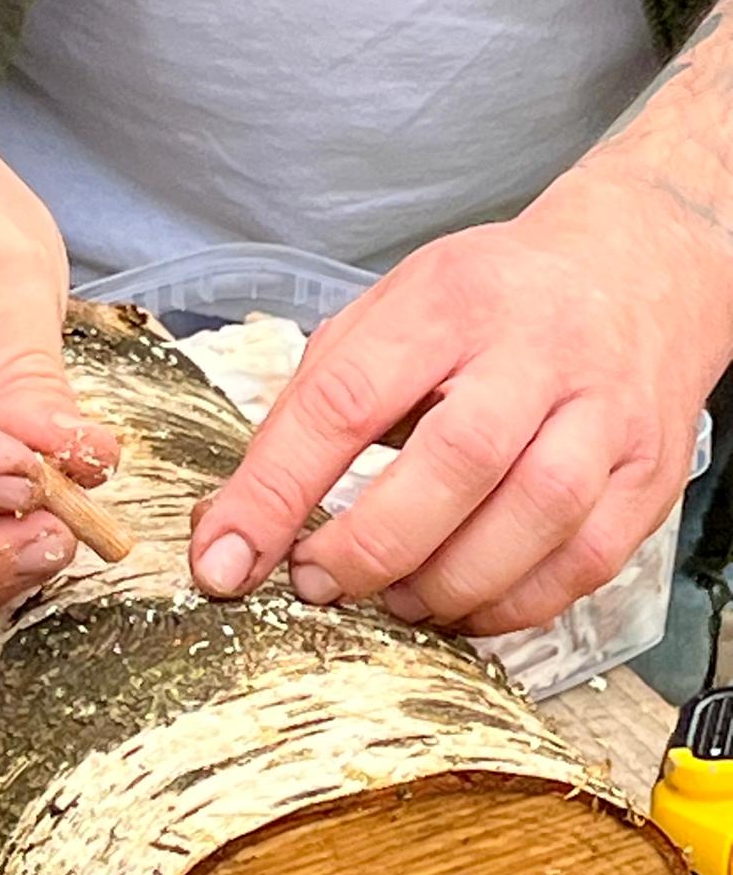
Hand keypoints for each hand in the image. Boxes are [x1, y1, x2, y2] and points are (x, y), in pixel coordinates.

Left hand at [190, 168, 732, 633]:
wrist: (640, 268)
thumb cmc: (490, 305)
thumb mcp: (388, 316)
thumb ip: (312, 408)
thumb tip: (235, 524)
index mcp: (447, 302)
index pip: (345, 400)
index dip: (276, 492)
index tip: (225, 560)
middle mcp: (536, 351)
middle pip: (455, 464)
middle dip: (370, 547)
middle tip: (319, 584)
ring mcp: (605, 412)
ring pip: (534, 518)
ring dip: (446, 585)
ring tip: (395, 600)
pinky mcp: (649, 472)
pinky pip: (583, 563)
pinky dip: (512, 605)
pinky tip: (463, 605)